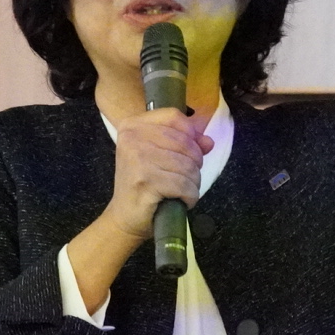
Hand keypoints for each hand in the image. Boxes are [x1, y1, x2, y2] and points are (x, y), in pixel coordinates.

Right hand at [101, 107, 213, 240]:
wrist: (125, 216)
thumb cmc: (144, 183)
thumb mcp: (161, 156)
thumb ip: (186, 143)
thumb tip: (208, 141)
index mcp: (133, 125)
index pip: (174, 117)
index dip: (191, 134)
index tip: (192, 151)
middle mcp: (132, 138)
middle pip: (185, 142)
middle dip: (195, 163)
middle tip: (186, 178)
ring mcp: (137, 159)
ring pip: (187, 165)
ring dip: (193, 182)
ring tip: (182, 190)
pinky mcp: (146, 181)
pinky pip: (184, 184)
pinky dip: (190, 196)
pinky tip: (182, 200)